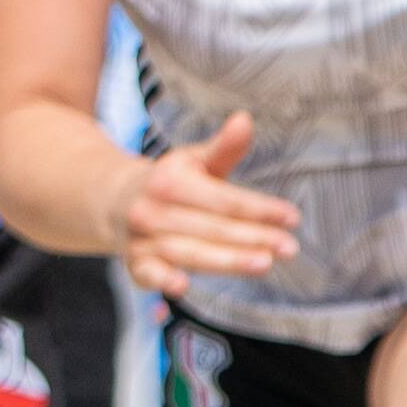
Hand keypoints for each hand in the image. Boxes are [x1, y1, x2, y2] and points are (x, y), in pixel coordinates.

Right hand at [113, 113, 303, 297]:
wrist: (114, 201)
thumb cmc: (170, 181)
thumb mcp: (194, 161)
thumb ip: (224, 148)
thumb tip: (245, 119)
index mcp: (170, 182)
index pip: (223, 199)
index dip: (259, 208)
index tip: (292, 217)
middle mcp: (152, 210)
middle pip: (211, 227)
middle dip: (253, 238)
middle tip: (290, 248)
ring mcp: (141, 238)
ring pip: (187, 252)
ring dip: (226, 261)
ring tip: (265, 263)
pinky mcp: (135, 263)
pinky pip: (146, 274)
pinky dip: (160, 280)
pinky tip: (182, 287)